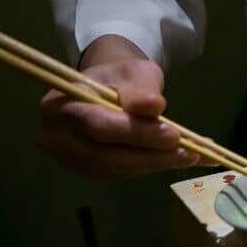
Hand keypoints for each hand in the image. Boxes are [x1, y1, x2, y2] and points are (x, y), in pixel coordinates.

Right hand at [36, 35, 198, 179]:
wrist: (107, 86)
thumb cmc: (120, 76)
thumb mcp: (133, 72)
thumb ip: (140, 90)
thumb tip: (154, 106)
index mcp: (58, 105)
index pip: (97, 124)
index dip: (136, 132)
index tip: (174, 134)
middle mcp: (54, 137)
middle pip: (104, 154)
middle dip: (150, 154)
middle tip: (190, 152)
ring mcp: (68, 158)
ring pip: (113, 168)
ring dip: (154, 164)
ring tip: (191, 156)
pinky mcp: (85, 170)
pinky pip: (118, 173)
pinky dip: (149, 167)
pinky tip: (176, 159)